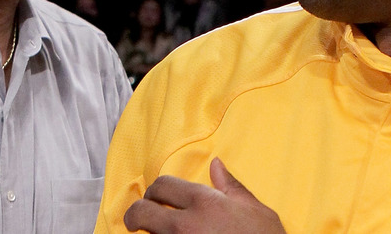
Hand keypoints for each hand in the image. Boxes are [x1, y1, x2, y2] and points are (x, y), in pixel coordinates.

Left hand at [123, 157, 285, 232]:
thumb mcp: (255, 210)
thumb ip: (231, 187)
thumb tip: (216, 165)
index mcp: (205, 202)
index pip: (163, 185)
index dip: (155, 190)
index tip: (155, 198)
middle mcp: (186, 225)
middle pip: (141, 212)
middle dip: (135, 214)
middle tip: (137, 220)